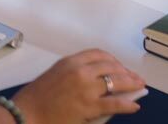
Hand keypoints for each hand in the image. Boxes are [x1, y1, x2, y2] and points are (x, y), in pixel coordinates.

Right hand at [11, 49, 145, 122]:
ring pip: (116, 82)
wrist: (28, 112)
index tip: (119, 66)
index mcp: (70, 61)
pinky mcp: (90, 106)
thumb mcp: (55, 75)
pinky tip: (134, 106)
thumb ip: (74, 73)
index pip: (98, 54)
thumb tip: (98, 80)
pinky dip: (128, 104)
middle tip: (135, 78)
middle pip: (111, 66)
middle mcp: (80, 71)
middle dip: (126, 72)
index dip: (113, 60)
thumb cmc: (37, 97)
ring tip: (139, 87)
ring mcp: (86, 88)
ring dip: (131, 84)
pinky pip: (115, 103)